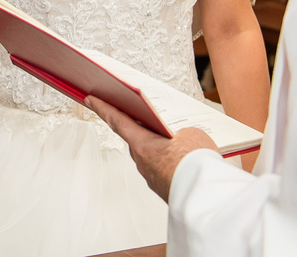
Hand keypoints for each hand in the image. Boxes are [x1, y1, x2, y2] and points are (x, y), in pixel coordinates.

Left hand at [87, 96, 217, 201]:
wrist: (205, 198)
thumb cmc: (195, 164)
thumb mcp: (191, 133)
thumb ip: (181, 130)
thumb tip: (182, 136)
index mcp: (142, 143)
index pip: (117, 120)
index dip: (103, 108)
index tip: (90, 100)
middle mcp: (142, 161)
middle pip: (137, 138)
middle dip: (143, 129)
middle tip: (149, 117)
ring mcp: (153, 177)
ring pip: (153, 156)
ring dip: (160, 148)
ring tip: (180, 139)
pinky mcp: (164, 189)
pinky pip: (163, 170)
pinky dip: (170, 163)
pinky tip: (186, 159)